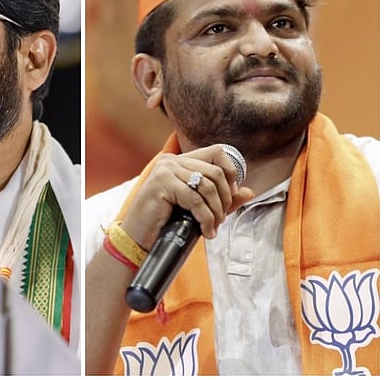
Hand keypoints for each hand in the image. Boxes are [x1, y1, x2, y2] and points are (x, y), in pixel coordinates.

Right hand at [120, 144, 253, 248]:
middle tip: (221, 218)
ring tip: (213, 226)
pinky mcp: (162, 184)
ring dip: (217, 211)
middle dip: (225, 199)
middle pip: (216, 172)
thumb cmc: (165, 222)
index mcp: (180, 161)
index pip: (217, 152)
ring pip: (208, 186)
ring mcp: (165, 170)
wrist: (138, 237)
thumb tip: (249, 192)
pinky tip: (206, 231)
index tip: (230, 195)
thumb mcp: (197, 208)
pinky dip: (206, 219)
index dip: (231, 172)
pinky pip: (195, 200)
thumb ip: (221, 198)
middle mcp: (172, 161)